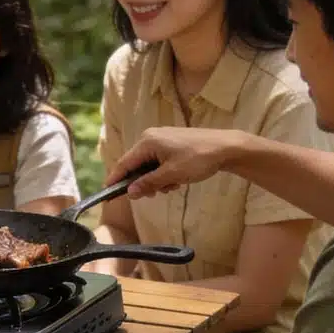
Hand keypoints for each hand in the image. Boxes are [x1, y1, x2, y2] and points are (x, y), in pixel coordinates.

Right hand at [109, 127, 249, 199]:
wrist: (226, 147)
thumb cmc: (198, 159)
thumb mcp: (171, 175)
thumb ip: (148, 183)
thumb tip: (130, 191)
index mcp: (147, 141)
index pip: (124, 163)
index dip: (116, 179)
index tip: (107, 192)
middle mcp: (151, 137)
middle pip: (136, 165)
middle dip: (143, 182)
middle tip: (153, 195)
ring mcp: (162, 139)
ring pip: (149, 165)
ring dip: (156, 180)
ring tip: (171, 186)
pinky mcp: (172, 143)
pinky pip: (159, 161)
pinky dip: (164, 173)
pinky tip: (177, 179)